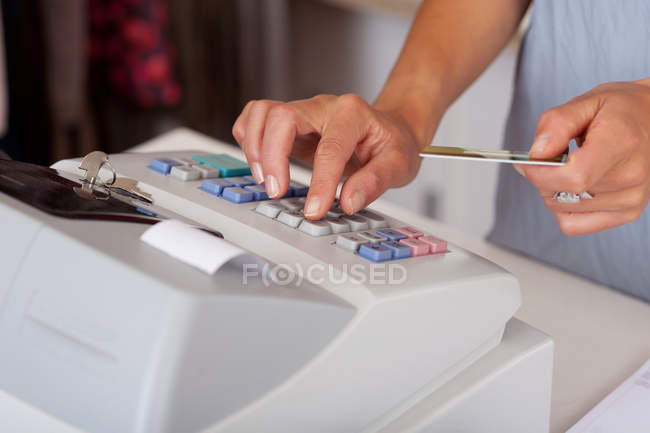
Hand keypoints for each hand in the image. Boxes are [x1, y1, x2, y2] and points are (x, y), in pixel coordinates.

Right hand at [232, 94, 424, 218]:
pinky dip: (249, 138)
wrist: (389, 129)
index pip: (329, 148)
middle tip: (277, 191)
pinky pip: (256, 117)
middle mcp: (323, 107)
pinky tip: (259, 163)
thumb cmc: (392, 144)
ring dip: (255, 146)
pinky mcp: (289, 122)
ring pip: (262, 112)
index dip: (319, 182)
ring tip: (265, 179)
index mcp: (353, 114)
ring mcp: (303, 112)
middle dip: (273, 157)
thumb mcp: (399, 164)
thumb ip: (375, 182)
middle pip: (282, 117)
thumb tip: (349, 202)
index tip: (315, 210)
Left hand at [518, 80, 649, 235]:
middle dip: (543, 177)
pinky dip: (565, 207)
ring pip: (562, 209)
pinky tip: (576, 186)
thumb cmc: (620, 111)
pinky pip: (573, 224)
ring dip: (555, 190)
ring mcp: (632, 199)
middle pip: (563, 195)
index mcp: (621, 142)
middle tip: (554, 156)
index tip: (528, 162)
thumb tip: (536, 154)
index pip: (574, 176)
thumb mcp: (586, 102)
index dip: (541, 173)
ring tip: (574, 166)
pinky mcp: (627, 213)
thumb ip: (555, 124)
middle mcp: (631, 176)